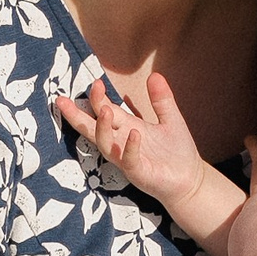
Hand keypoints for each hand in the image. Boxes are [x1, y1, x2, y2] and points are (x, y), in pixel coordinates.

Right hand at [57, 71, 206, 209]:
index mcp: (128, 128)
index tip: (96, 82)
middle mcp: (122, 143)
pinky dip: (129, 147)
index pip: (104, 111)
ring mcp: (127, 159)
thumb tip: (154, 74)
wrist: (192, 181)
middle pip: (92, 128)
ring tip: (105, 111)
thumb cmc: (177, 153)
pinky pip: (129, 161)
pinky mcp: (139, 173)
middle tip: (64, 100)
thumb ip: (161, 99)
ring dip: (102, 128)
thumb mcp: (170, 119)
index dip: (98, 98)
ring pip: (105, 144)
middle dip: (78, 115)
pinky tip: (134, 134)